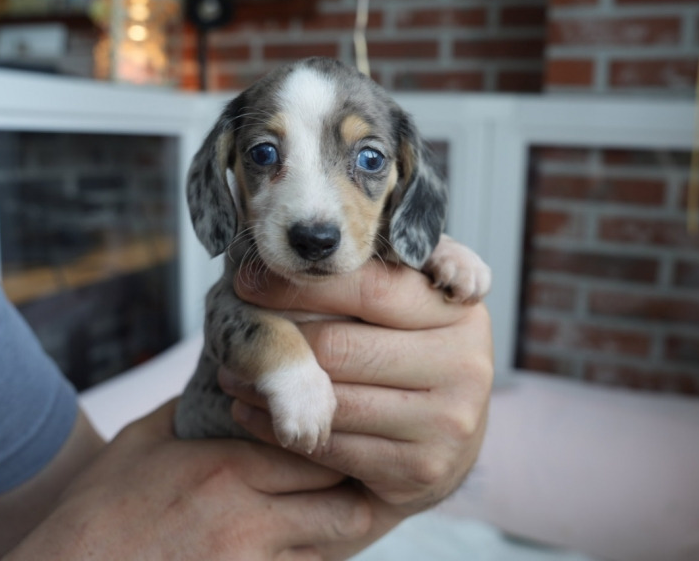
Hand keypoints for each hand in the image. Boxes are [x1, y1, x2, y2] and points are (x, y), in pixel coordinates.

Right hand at [6, 399, 370, 560]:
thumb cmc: (96, 510)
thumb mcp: (143, 440)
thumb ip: (194, 406)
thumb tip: (228, 377)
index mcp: (228, 469)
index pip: (321, 452)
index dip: (336, 446)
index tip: (336, 438)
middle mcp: (249, 520)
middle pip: (345, 508)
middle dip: (351, 493)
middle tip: (344, 480)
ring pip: (330, 549)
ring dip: (330, 531)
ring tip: (315, 513)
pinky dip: (300, 560)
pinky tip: (282, 544)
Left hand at [226, 260, 493, 539]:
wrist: (447, 437)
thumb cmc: (415, 352)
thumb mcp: (415, 303)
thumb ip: (389, 265)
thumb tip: (319, 229)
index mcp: (461, 311)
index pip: (371, 287)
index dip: (301, 283)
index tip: (248, 281)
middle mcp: (465, 364)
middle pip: (343, 345)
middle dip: (278, 337)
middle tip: (235, 332)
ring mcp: (447, 421)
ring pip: (333, 397)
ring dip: (269, 386)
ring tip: (233, 372)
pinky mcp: (421, 470)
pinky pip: (332, 443)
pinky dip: (281, 427)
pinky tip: (253, 412)